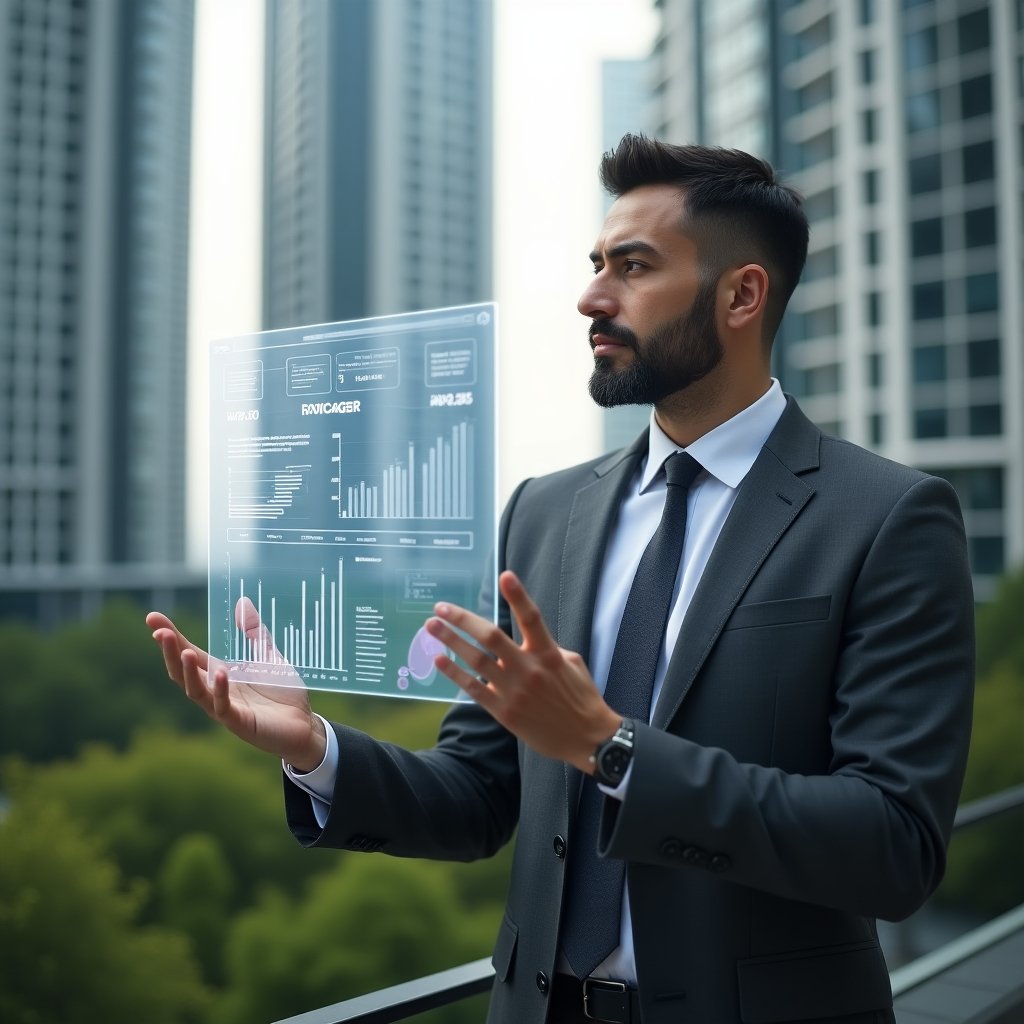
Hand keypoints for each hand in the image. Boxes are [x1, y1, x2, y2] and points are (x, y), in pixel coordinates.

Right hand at [146, 598, 326, 771]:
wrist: (304, 725)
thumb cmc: (282, 693)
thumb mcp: (267, 656)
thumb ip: (254, 633)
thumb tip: (242, 601)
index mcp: (220, 673)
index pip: (189, 652)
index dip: (171, 636)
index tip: (151, 618)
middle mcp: (216, 690)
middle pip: (183, 671)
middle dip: (170, 653)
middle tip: (160, 633)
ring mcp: (225, 708)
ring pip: (196, 691)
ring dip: (189, 672)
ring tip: (184, 652)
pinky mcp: (240, 722)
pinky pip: (223, 706)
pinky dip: (220, 690)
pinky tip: (220, 673)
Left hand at [424, 571, 619, 771]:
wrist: (585, 738)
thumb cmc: (581, 697)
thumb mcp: (572, 663)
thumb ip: (546, 647)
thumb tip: (525, 637)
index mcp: (548, 654)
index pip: (531, 618)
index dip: (518, 596)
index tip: (505, 576)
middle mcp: (528, 669)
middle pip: (490, 637)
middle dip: (462, 619)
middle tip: (442, 607)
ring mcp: (514, 691)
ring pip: (476, 660)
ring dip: (451, 641)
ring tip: (432, 626)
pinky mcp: (504, 712)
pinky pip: (473, 689)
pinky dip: (454, 673)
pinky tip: (439, 659)